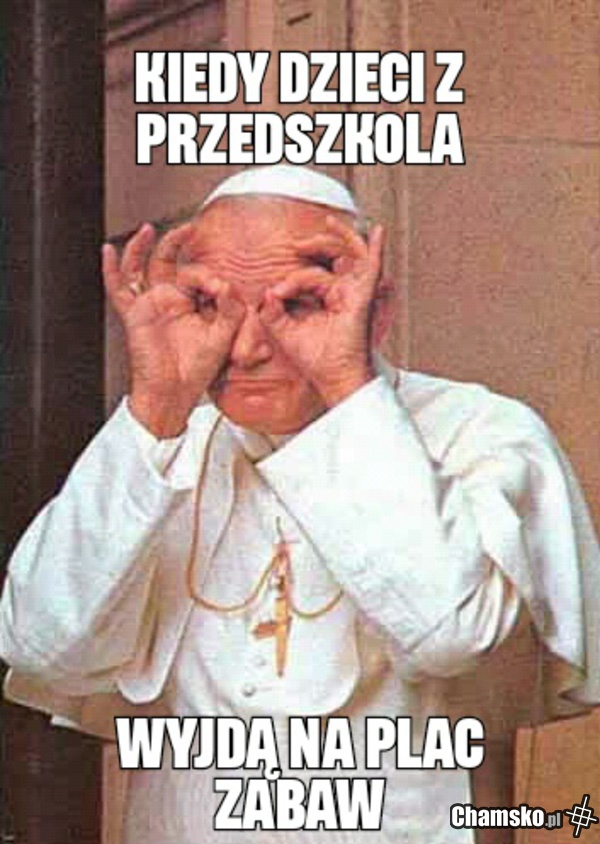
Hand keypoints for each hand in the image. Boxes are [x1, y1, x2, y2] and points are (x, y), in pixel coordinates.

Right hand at [103, 223, 244, 436]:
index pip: (199, 275)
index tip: (223, 291)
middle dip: (179, 245)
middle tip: (192, 228)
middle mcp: (169, 300)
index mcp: (192, 304)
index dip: (211, 277)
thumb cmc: (198, 370)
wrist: (175, 392)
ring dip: (144, 247)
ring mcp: (150, 304)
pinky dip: (112, 269)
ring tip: (151, 228)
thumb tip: (227, 285)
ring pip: (142, 267)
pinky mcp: (134, 313)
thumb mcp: (224, 335)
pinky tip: (109, 250)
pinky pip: (118, 287)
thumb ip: (230, 309)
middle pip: (170, 263)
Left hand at [260, 217, 385, 406]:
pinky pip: (372, 268)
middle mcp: (343, 294)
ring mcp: (354, 294)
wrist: (334, 378)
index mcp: (326, 300)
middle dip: (315, 246)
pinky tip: (378, 231)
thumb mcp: (285, 333)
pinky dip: (375, 249)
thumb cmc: (316, 361)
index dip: (290, 281)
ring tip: (325, 224)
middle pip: (331, 259)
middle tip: (297, 244)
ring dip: (336, 239)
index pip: (309, 276)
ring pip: (346, 257)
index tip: (274, 296)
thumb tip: (266, 294)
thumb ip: (272, 313)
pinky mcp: (362, 298)